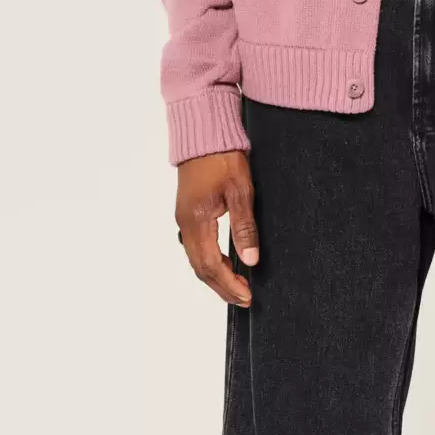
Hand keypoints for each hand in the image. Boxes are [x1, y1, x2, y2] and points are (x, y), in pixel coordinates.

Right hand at [176, 151, 258, 305]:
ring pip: (197, 260)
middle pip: (201, 269)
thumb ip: (245, 228)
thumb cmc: (222, 158)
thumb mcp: (241, 192)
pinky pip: (196, 248)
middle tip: (244, 299)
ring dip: (216, 277)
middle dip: (223, 287)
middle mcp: (186, 224)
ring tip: (238, 287)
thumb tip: (250, 260)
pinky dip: (211, 262)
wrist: (204, 134)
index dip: (229, 285)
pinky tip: (227, 264)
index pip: (212, 265)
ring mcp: (184, 220)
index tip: (247, 297)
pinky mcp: (188, 214)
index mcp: (197, 221)